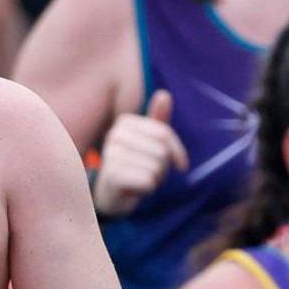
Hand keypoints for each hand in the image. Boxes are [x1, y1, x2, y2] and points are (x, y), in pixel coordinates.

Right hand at [90, 91, 186, 218]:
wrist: (111, 194)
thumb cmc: (135, 164)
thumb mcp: (149, 142)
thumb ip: (158, 121)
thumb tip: (164, 93)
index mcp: (125, 122)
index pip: (165, 135)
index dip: (177, 152)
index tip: (178, 163)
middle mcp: (114, 134)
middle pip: (162, 152)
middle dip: (163, 168)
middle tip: (148, 172)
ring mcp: (111, 154)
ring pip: (156, 167)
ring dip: (155, 179)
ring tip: (140, 179)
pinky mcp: (111, 175)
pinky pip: (148, 181)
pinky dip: (147, 188)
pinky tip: (135, 189)